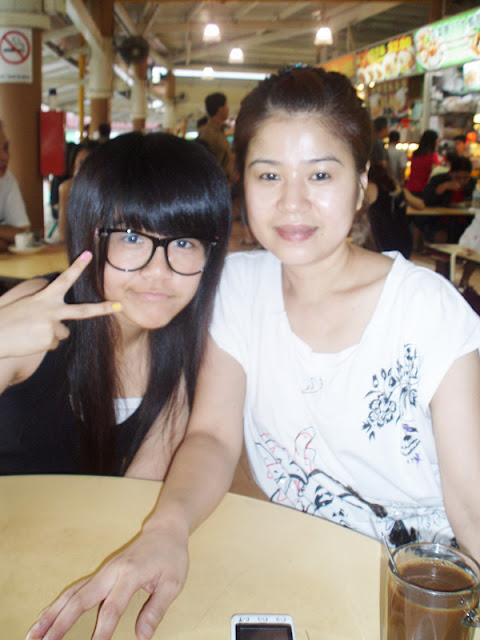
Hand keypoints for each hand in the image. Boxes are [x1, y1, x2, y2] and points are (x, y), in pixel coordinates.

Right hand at [0, 251, 120, 358]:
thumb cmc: (8, 319)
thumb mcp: (27, 305)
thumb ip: (46, 307)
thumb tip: (62, 323)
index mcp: (44, 297)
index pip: (64, 279)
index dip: (77, 267)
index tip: (88, 254)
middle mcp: (51, 310)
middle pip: (83, 311)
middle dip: (103, 308)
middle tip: (119, 306)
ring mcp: (52, 325)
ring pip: (62, 333)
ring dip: (49, 334)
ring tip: (31, 332)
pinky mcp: (50, 339)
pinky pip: (53, 343)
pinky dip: (43, 343)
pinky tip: (30, 340)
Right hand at [26, 521, 188, 639]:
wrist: (164, 530)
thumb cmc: (171, 556)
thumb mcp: (173, 583)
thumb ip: (156, 609)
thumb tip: (143, 637)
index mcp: (130, 574)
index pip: (113, 606)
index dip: (103, 629)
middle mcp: (111, 572)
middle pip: (81, 600)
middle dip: (62, 623)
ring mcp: (103, 573)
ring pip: (71, 594)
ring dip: (51, 615)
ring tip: (32, 635)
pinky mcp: (99, 575)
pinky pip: (74, 591)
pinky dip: (57, 606)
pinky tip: (44, 620)